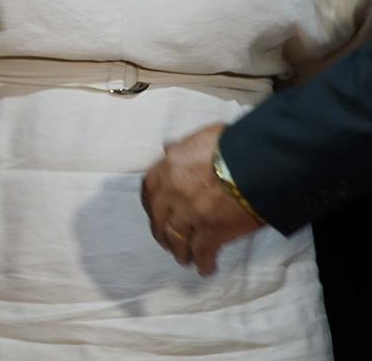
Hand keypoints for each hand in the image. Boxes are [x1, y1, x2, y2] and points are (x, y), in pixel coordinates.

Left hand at [140, 122, 260, 274]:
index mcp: (169, 166)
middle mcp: (173, 191)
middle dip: (162, 232)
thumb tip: (168, 148)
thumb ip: (182, 148)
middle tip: (167, 242)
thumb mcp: (201, 138)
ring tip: (184, 259)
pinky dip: (203, 263)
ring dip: (179, 251)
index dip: (152, 204)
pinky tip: (206, 269)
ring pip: (176, 239)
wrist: (259, 162)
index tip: (156, 213)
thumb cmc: (234, 145)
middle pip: (159, 218)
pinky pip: (202, 252)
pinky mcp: (212, 231)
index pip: (149, 189)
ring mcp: (190, 213)